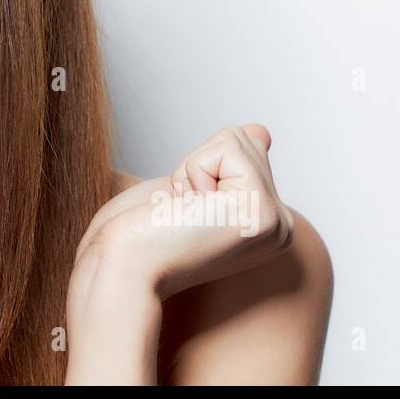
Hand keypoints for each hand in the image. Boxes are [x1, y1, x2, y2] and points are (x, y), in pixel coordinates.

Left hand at [69, 124, 293, 311]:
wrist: (120, 267)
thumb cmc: (140, 234)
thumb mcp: (189, 189)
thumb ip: (230, 164)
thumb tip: (260, 132)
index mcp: (265, 223)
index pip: (245, 150)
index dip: (200, 168)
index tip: (185, 212)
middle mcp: (279, 228)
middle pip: (244, 139)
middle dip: (198, 165)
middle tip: (182, 211)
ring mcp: (276, 223)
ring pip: (237, 139)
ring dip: (193, 169)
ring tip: (184, 212)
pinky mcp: (262, 212)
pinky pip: (227, 148)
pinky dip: (193, 170)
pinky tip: (188, 211)